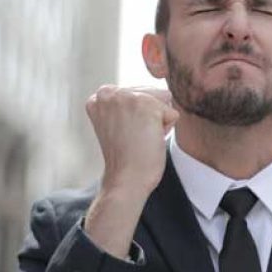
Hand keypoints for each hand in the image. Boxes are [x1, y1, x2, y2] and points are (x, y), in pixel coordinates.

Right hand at [83, 85, 178, 259]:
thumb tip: (165, 91)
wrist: (126, 179)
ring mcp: (127, 97)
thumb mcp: (119, 122)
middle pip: (151, 93)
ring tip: (140, 138)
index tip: (124, 133)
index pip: (137, 93)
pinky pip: (173, 113)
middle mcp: (108, 92)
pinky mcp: (146, 105)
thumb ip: (127, 104)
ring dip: (158, 122)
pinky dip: (167, 129)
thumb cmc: (126, 156)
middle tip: (133, 138)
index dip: (138, 116)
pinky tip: (149, 141)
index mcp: (99, 96)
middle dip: (150, 116)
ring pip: (163, 100)